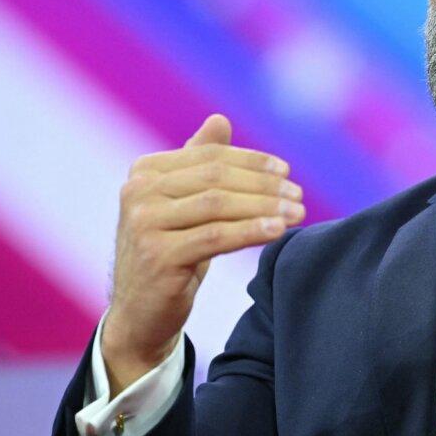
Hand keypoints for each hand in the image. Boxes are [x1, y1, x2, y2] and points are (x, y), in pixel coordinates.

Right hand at [101, 114, 303, 395]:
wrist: (141, 315)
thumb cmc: (170, 253)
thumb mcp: (184, 205)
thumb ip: (198, 162)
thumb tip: (220, 119)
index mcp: (144, 172)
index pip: (209, 157)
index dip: (252, 162)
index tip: (286, 172)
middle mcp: (138, 192)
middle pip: (216, 178)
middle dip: (263, 185)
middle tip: (297, 194)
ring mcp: (144, 224)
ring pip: (218, 206)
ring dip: (264, 207)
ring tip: (297, 212)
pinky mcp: (157, 256)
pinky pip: (215, 237)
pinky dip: (251, 230)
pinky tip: (278, 230)